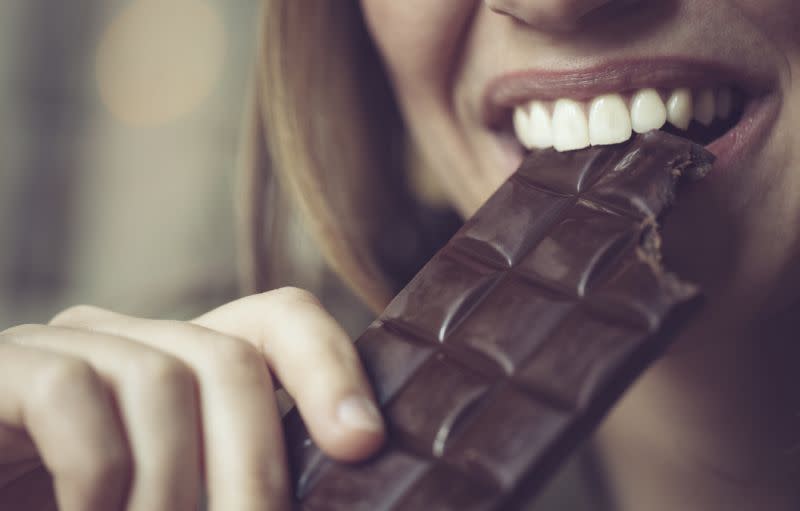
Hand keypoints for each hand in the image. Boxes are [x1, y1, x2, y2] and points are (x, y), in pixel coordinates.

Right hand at [0, 288, 384, 510]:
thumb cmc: (77, 501)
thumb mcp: (177, 495)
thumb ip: (235, 483)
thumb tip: (346, 462)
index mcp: (187, 367)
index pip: (279, 321)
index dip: (330, 366)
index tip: (365, 444)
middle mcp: (133, 341)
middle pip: (231, 360)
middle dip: (256, 467)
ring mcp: (63, 346)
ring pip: (161, 380)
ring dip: (172, 489)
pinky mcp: (1, 366)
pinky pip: (69, 392)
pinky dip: (97, 476)